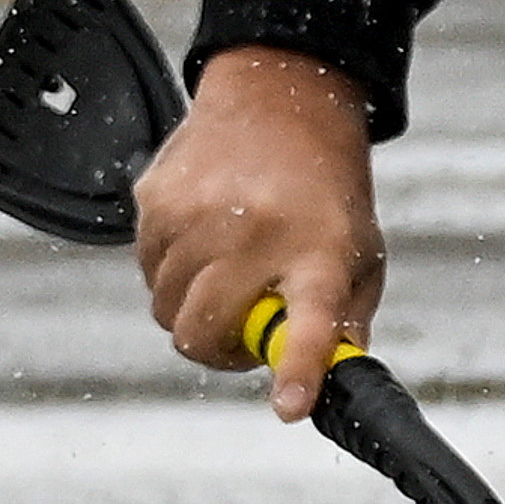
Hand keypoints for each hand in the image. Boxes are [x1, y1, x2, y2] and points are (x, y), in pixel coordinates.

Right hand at [139, 47, 380, 419]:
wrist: (283, 96)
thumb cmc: (326, 191)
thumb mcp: (358, 255)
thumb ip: (341, 326)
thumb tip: (324, 390)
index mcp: (319, 253)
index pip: (309, 321)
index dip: (296, 368)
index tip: (288, 407)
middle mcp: (257, 232)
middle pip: (201, 334)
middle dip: (217, 349)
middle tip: (244, 329)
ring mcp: (199, 213)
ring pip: (166, 307)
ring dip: (192, 306)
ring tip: (228, 268)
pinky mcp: (156, 197)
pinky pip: (146, 269)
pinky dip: (170, 269)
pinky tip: (204, 233)